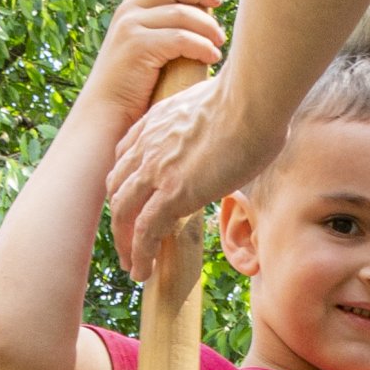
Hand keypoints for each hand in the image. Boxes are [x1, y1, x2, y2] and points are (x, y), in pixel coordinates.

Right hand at [82, 0, 224, 146]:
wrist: (106, 118)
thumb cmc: (132, 93)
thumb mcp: (147, 57)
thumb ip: (164, 37)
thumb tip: (202, 27)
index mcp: (129, 12)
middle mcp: (128, 13)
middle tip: (219, 1)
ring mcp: (131, 27)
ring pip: (181, 11)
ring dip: (207, 25)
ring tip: (220, 43)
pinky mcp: (138, 46)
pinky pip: (180, 37)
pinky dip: (201, 46)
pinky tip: (213, 57)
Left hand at [108, 73, 277, 278]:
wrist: (251, 99)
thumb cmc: (252, 98)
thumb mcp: (218, 105)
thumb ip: (215, 120)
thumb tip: (243, 127)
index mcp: (156, 121)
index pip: (127, 157)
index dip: (128, 184)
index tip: (136, 202)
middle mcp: (147, 145)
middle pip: (117, 188)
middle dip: (119, 218)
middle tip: (126, 241)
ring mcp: (156, 169)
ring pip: (123, 213)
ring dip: (124, 243)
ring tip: (132, 266)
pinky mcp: (172, 193)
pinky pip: (145, 231)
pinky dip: (139, 255)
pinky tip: (143, 272)